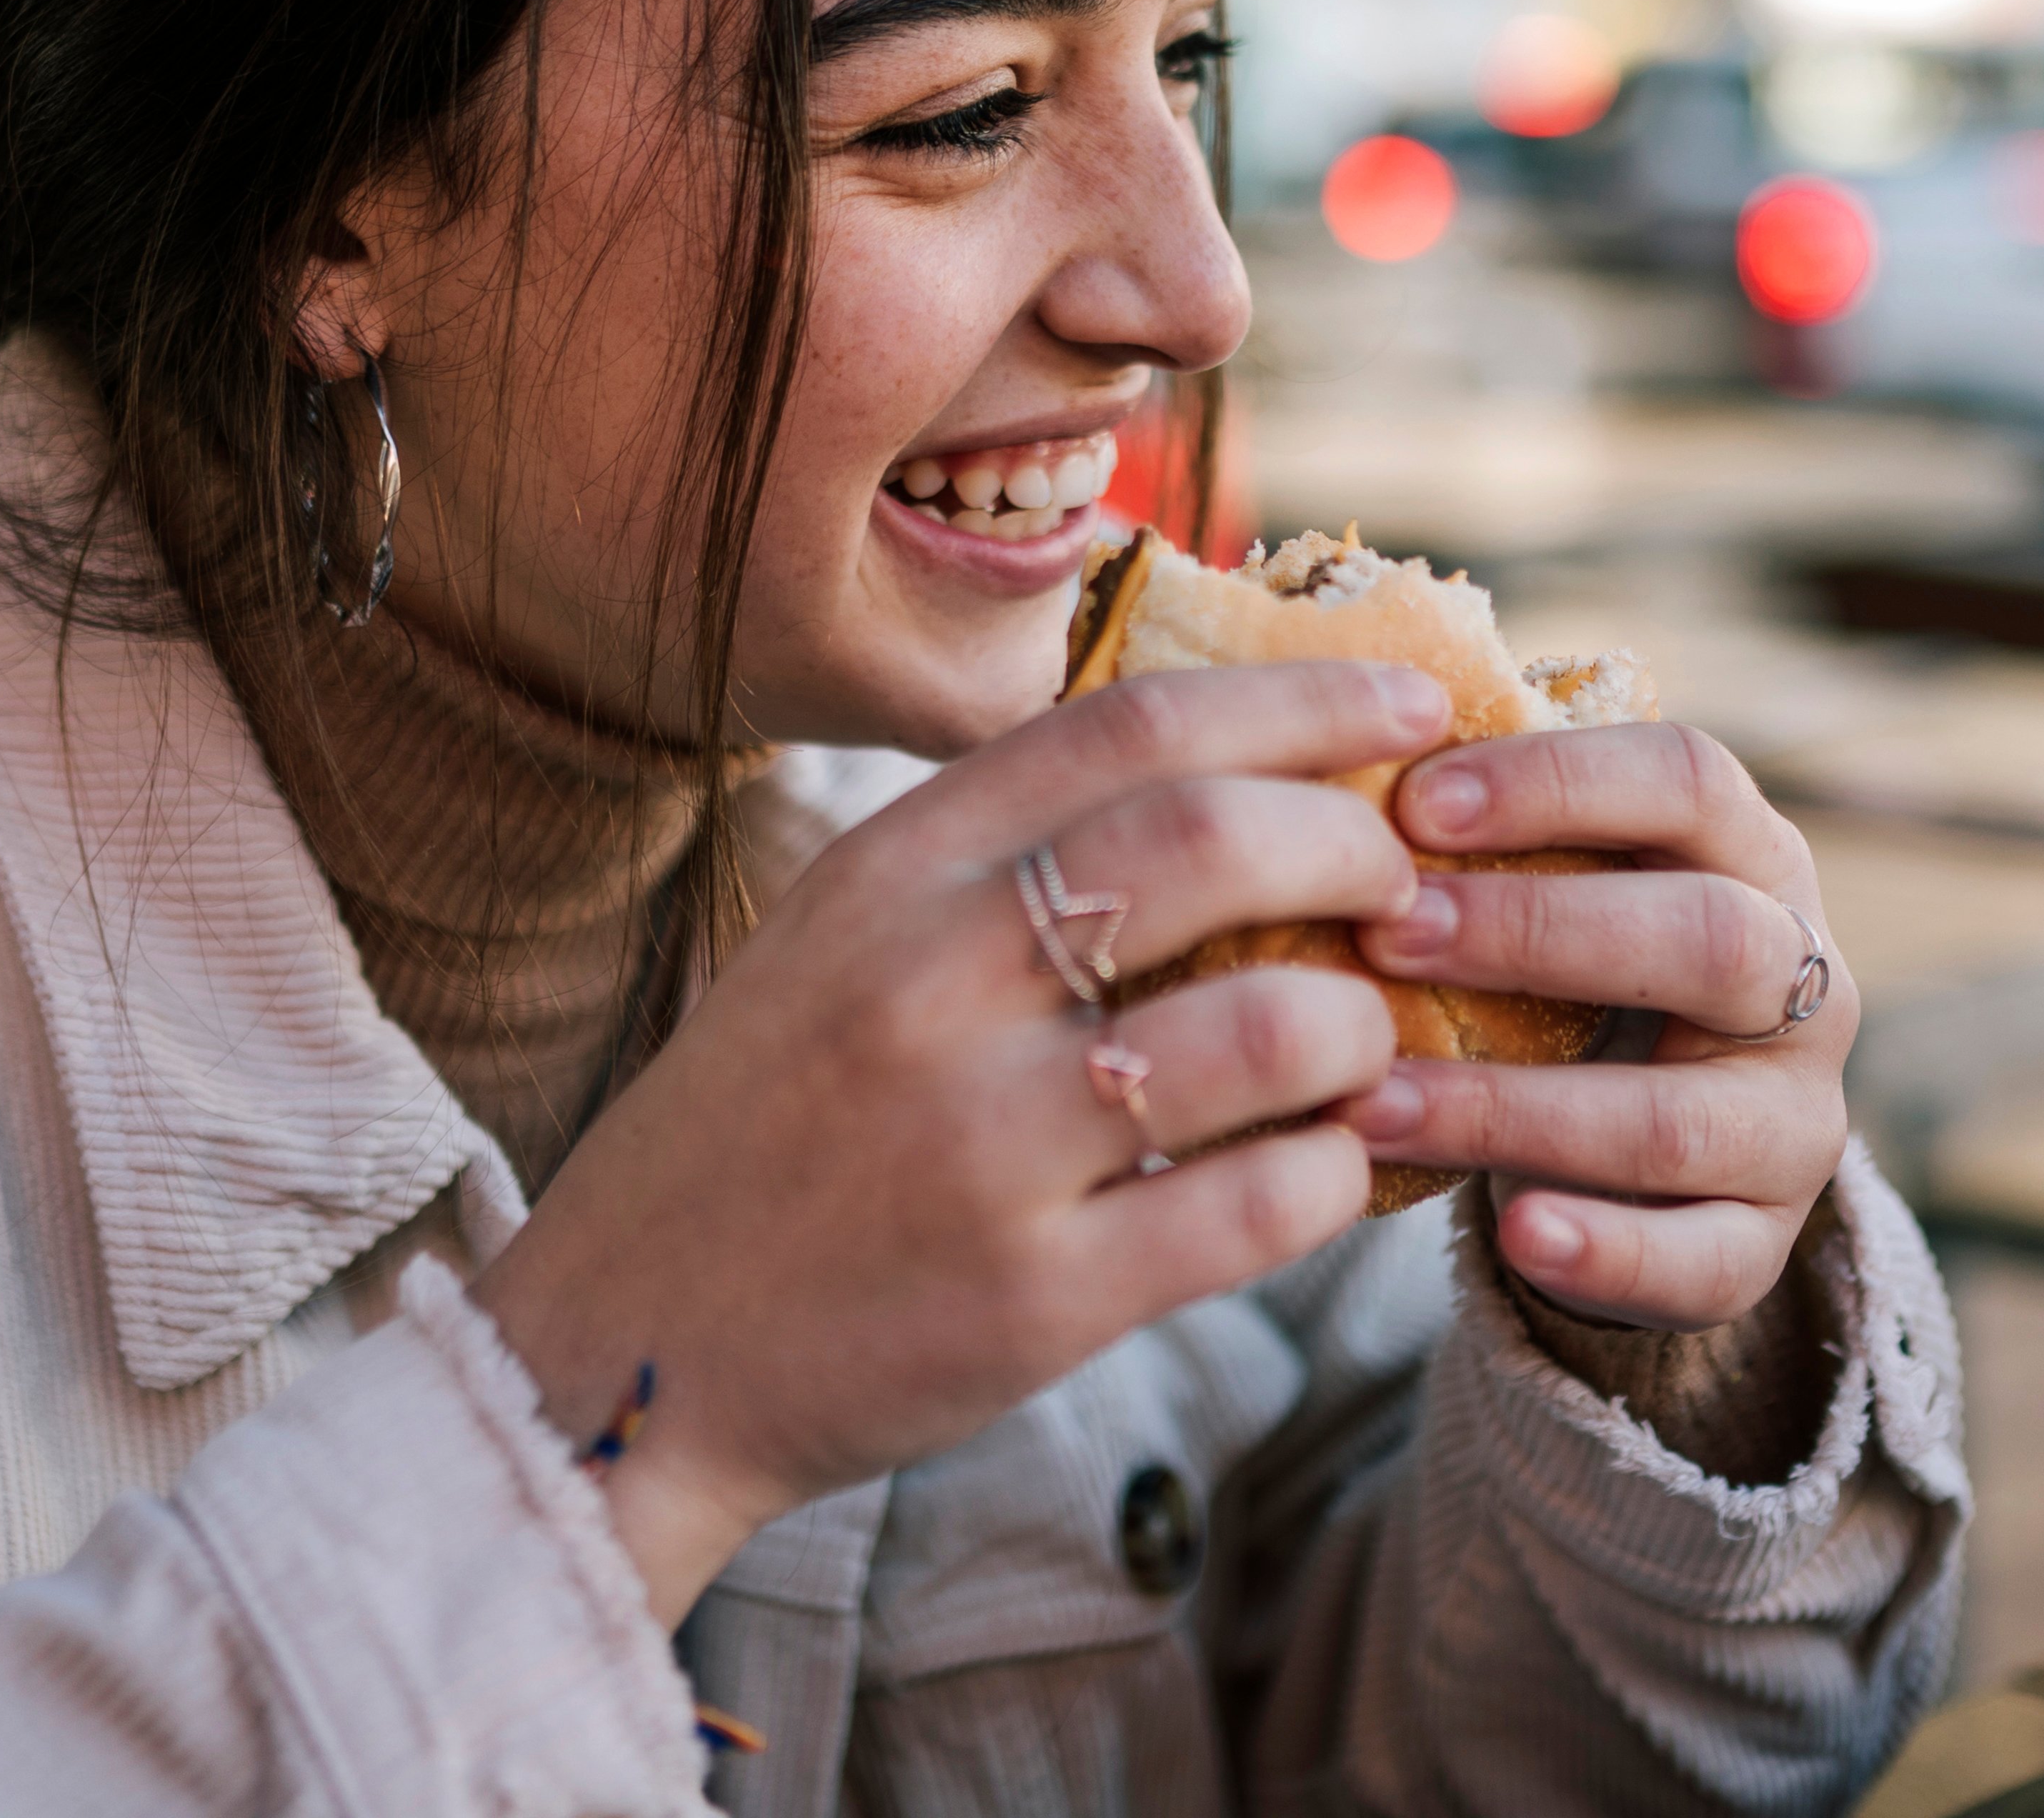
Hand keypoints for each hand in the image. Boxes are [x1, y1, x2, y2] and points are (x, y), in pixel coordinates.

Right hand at [473, 658, 1443, 1622]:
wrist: (631, 1345)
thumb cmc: (770, 1125)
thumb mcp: (841, 935)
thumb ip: (997, 849)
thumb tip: (1224, 764)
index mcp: (889, 870)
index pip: (1135, 721)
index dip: (1304, 697)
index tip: (1412, 702)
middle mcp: (930, 982)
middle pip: (1218, 838)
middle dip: (1361, 844)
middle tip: (1407, 884)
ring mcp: (983, 1145)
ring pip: (1276, 1028)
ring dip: (1367, 1029)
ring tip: (1365, 1045)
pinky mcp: (1035, 1298)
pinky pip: (1264, 1204)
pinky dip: (1338, 1175)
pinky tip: (1324, 1167)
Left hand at [1331, 721, 1856, 1331]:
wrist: (1645, 1150)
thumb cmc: (1569, 975)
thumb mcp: (1557, 884)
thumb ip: (1486, 833)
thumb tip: (1321, 763)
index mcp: (1754, 856)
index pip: (1690, 779)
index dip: (1558, 783)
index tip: (1411, 804)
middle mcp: (1804, 982)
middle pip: (1707, 937)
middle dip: (1535, 932)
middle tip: (1385, 937)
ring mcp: (1794, 1121)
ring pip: (1678, 1118)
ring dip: (1512, 1111)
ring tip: (1371, 1107)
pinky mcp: (1764, 1242)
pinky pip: (1706, 1260)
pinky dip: (1607, 1250)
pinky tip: (1513, 1234)